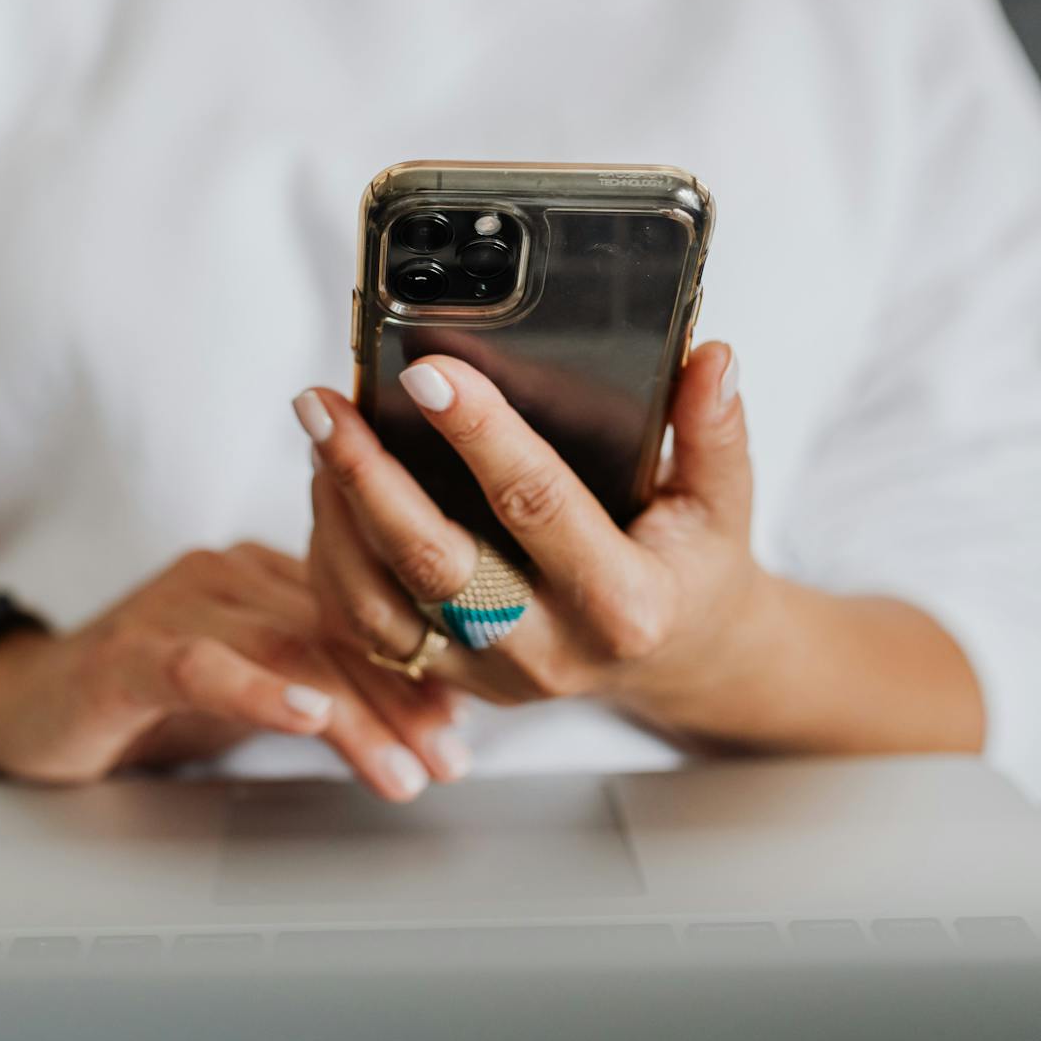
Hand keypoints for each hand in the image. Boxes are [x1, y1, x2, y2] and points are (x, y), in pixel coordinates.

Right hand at [0, 543, 468, 800]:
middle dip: (400, 697)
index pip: (360, 612)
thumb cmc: (143, 695)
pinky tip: (303, 715)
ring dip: (352, 712)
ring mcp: (174, 605)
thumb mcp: (247, 686)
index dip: (417, 666)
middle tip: (445, 756)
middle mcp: (225, 573)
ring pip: (285, 646)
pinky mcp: (125, 651)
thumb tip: (429, 716)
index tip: (460, 725)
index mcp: (262, 573)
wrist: (22, 706)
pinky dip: (258, 688)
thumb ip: (321, 684)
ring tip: (398, 767)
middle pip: (335, 627)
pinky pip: (200, 663)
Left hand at [297, 342, 766, 719]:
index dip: (480, 436)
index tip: (428, 372)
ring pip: (381, 607)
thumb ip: (713, 431)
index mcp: (623, 604)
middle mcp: (550, 651)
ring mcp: (493, 676)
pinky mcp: (453, 682)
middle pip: (434, 564)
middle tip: (324, 404)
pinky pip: (368, 634)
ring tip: (317, 436)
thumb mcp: (722, 501)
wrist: (679, 659)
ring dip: (335, 518)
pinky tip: (325, 494)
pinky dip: (335, 563)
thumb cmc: (693, 567)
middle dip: (368, 477)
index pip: (538, 506)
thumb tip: (710, 358)